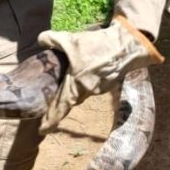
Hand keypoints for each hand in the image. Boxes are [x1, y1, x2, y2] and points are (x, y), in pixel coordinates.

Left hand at [37, 15, 163, 134]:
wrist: (128, 45)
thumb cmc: (98, 44)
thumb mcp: (71, 40)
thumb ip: (52, 39)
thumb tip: (41, 39)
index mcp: (76, 84)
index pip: (61, 107)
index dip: (51, 119)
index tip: (42, 130)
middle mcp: (87, 91)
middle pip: (69, 99)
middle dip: (60, 100)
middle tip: (49, 100)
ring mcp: (99, 89)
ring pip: (80, 92)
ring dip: (74, 87)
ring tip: (69, 77)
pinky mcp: (107, 84)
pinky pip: (90, 86)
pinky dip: (84, 81)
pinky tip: (85, 69)